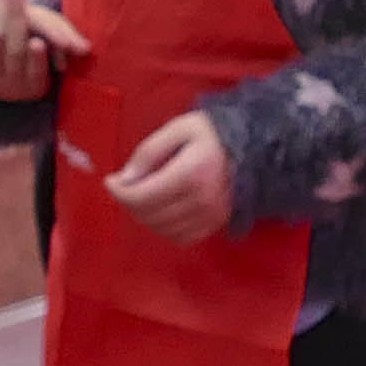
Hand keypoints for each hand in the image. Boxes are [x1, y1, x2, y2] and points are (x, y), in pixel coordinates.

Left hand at [109, 110, 234, 244]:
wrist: (255, 148)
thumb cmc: (213, 133)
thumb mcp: (179, 128)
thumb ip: (149, 152)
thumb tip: (125, 178)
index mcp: (190, 173)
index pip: (142, 196)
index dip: (119, 192)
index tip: (111, 181)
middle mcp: (200, 200)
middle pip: (148, 215)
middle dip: (129, 202)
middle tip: (125, 187)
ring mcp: (209, 216)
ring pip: (161, 229)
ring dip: (144, 216)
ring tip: (143, 196)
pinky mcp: (215, 224)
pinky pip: (180, 237)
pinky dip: (164, 228)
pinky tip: (162, 210)